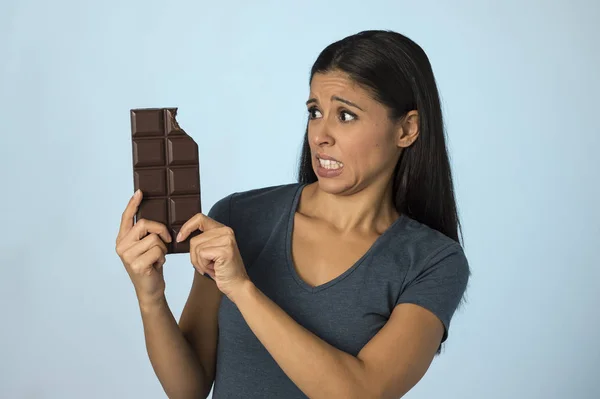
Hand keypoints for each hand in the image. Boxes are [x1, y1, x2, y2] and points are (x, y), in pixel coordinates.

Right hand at [115, 190, 171, 304]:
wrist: (150, 289)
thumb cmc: (150, 266)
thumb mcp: (146, 247)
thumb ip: (145, 234)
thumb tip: (156, 219)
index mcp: (122, 239)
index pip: (127, 217)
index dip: (133, 204)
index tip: (140, 192)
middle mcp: (121, 246)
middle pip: (145, 224)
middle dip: (161, 230)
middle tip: (166, 240)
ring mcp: (127, 256)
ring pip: (155, 239)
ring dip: (162, 248)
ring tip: (157, 257)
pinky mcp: (136, 264)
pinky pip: (158, 251)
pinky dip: (163, 258)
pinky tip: (157, 265)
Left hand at [177, 213, 249, 302]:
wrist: (236, 285)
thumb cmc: (222, 270)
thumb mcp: (210, 250)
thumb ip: (202, 239)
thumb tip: (181, 235)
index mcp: (222, 229)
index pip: (199, 218)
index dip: (186, 227)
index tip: (180, 238)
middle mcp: (226, 231)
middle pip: (194, 239)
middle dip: (194, 256)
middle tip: (206, 265)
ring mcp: (226, 239)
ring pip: (196, 248)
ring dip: (200, 262)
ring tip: (211, 267)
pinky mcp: (224, 250)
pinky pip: (201, 255)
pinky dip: (203, 265)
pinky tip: (213, 269)